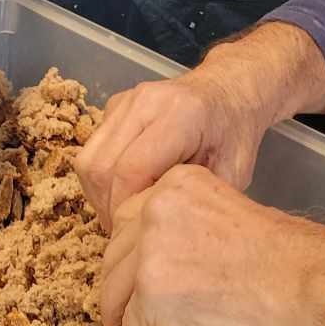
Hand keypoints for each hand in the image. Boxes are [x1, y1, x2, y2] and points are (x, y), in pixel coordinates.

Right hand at [77, 52, 270, 232]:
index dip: (126, 208)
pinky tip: (123, 192)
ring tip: (121, 216)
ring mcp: (126, 100)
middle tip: (125, 233)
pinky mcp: (115, 105)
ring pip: (89, 158)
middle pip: (102, 165)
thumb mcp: (231, 172)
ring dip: (98, 194)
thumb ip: (193, 197)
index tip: (135, 234)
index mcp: (180, 115)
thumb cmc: (235, 135)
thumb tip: (155, 229)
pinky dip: (100, 178)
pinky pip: (92, 149)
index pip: (131, 169)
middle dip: (107, 207)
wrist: (228, 90)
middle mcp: (145, 101)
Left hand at [99, 165, 324, 325]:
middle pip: (116, 254)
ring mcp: (150, 256)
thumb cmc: (282, 257)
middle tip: (124, 315)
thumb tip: (162, 265)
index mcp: (174, 185)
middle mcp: (154, 211)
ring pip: (116, 294)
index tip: (129, 277)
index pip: (130, 218)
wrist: (304, 285)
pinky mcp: (153, 300)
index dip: (128, 253)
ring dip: (119, 324)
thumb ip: (185, 227)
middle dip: (118, 288)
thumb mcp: (223, 214)